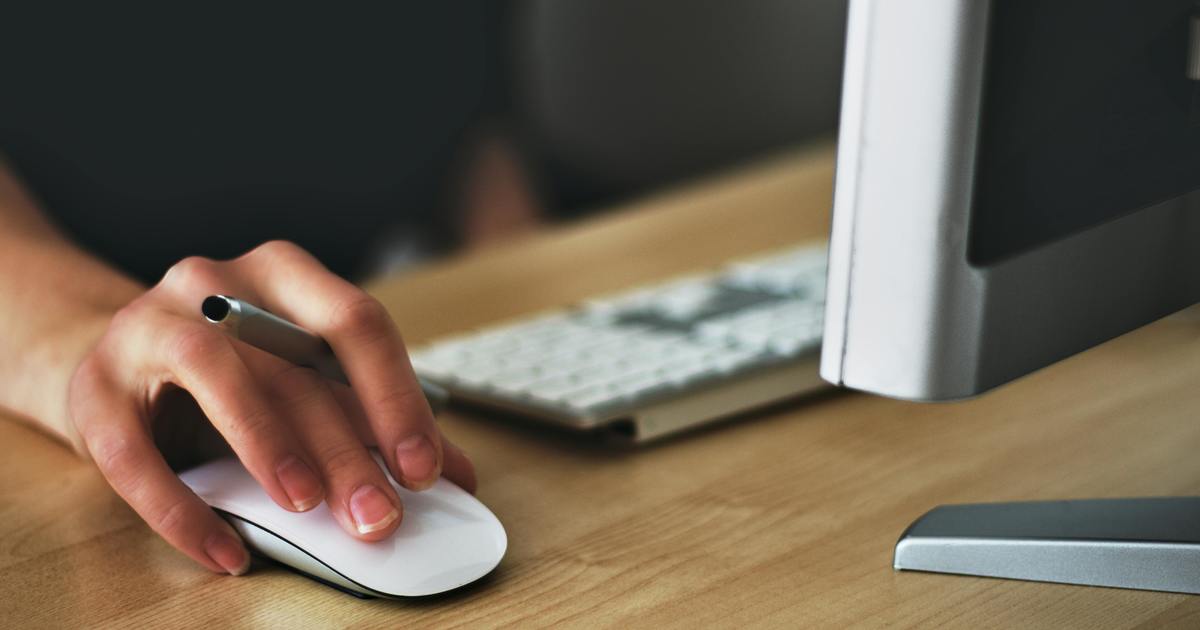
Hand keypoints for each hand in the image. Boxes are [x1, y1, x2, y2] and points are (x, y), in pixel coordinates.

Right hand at [68, 241, 475, 575]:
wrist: (117, 362)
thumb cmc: (232, 373)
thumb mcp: (305, 381)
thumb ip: (373, 419)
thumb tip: (456, 475)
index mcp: (284, 275)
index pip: (355, 322)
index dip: (395, 397)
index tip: (425, 468)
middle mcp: (216, 284)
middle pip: (293, 363)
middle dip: (345, 447)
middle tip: (378, 514)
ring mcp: (147, 326)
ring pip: (215, 374)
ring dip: (268, 444)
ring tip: (306, 506)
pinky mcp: (93, 387)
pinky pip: (133, 452)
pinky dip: (183, 509)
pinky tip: (226, 551)